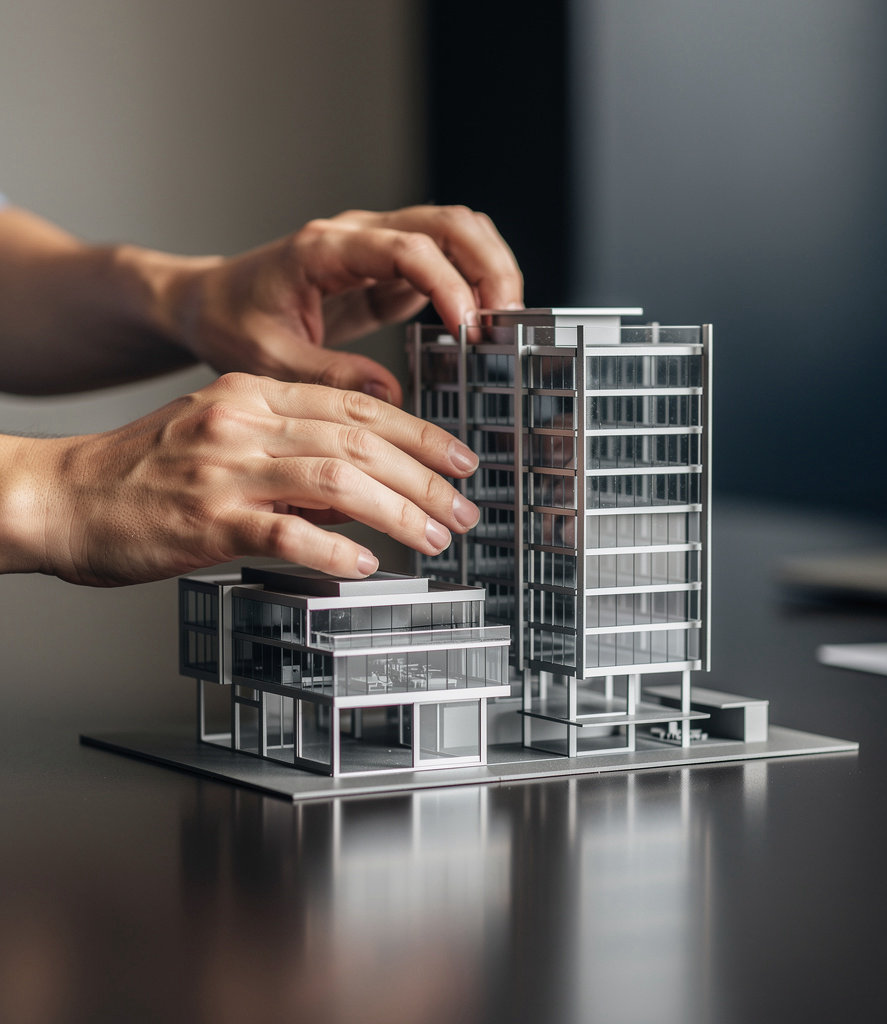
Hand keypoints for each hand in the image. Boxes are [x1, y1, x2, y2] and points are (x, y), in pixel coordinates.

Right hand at [0, 373, 480, 585]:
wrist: (62, 496)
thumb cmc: (142, 472)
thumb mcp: (222, 434)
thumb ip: (290, 447)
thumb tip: (359, 480)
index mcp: (254, 395)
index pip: (358, 407)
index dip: (420, 434)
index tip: (459, 459)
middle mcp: (246, 423)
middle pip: (361, 441)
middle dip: (425, 476)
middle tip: (463, 509)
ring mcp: (227, 470)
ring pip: (338, 480)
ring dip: (398, 511)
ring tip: (435, 537)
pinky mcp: (207, 520)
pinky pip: (286, 531)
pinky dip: (333, 547)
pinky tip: (365, 564)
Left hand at [175, 205, 523, 401]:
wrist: (210, 303)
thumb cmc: (230, 323)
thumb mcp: (267, 360)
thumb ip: (327, 375)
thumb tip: (390, 393)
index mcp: (325, 250)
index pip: (407, 247)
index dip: (448, 283)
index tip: (468, 327)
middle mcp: (358, 236)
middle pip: (449, 222)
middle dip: (490, 266)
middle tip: (506, 321)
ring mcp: (378, 247)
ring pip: (458, 231)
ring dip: (491, 268)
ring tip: (502, 323)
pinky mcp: (389, 269)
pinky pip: (448, 260)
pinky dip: (475, 284)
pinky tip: (479, 324)